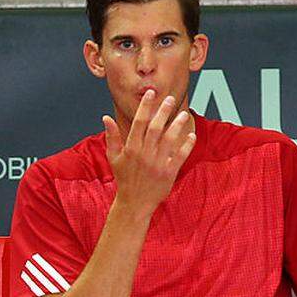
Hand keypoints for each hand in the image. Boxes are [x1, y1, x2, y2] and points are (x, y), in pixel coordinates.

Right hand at [102, 92, 196, 213]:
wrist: (134, 203)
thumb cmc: (124, 179)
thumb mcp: (114, 158)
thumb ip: (112, 137)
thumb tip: (105, 118)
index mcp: (131, 149)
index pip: (139, 122)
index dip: (145, 106)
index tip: (151, 94)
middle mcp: (144, 155)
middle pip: (155, 128)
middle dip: (163, 112)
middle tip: (170, 99)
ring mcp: (157, 164)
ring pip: (169, 140)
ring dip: (177, 125)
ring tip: (183, 114)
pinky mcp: (169, 173)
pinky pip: (180, 156)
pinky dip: (187, 145)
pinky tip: (191, 134)